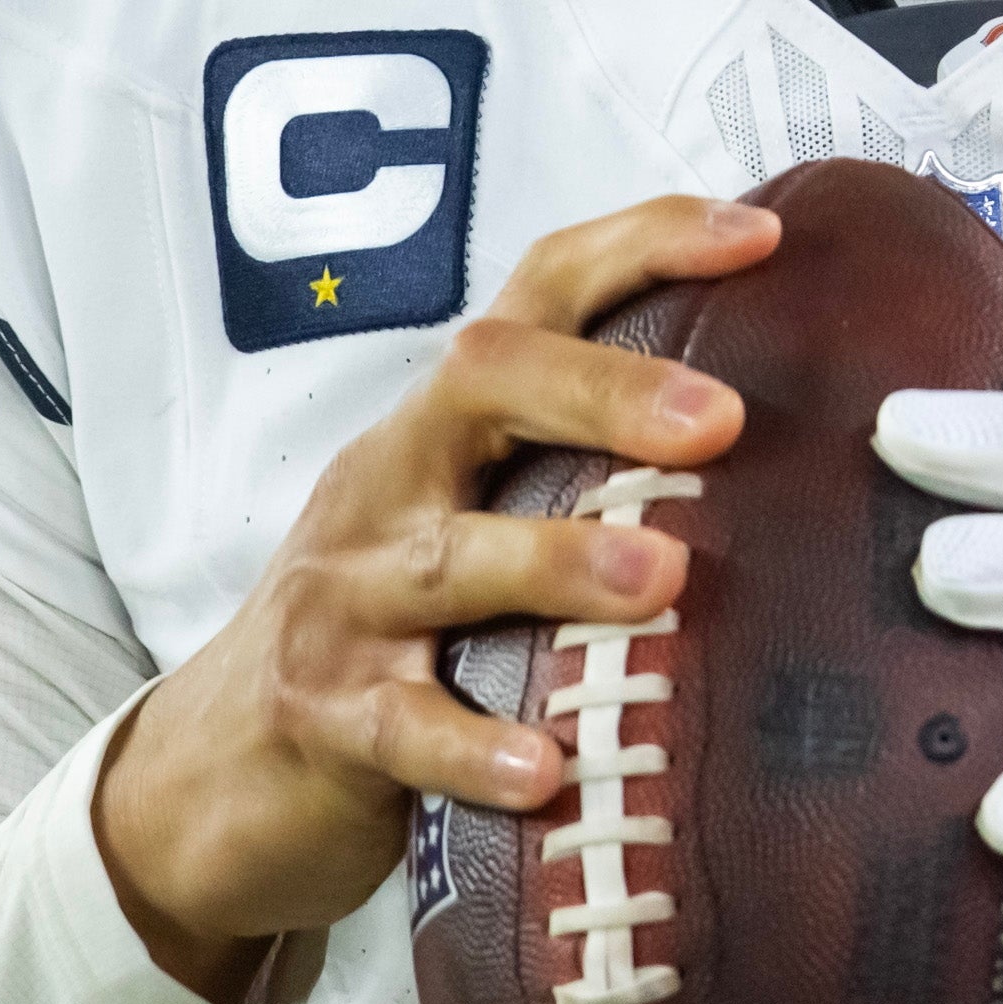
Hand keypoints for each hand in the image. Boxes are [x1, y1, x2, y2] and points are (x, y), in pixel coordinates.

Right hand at [93, 193, 777, 1003]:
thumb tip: (784, 451)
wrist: (219, 765)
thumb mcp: (472, 527)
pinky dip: (473, 746)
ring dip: (558, 562)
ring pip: (452, 559)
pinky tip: (544, 767)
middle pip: (484, 383)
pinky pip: (402, 727)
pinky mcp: (327, 717)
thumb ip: (583, 482)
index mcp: (443, 427)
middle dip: (605, 388)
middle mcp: (391, 482)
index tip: (757, 236)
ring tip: (662, 580)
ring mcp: (349, 597)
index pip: (538, 295)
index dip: (640, 246)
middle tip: (721, 419)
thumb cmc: (395, 630)